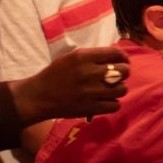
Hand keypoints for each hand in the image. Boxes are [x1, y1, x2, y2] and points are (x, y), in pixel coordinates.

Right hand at [12, 46, 129, 124]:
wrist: (38, 97)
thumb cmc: (55, 75)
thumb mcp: (71, 58)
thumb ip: (93, 56)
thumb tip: (117, 57)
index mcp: (83, 57)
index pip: (116, 53)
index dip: (124, 58)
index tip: (123, 62)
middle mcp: (90, 73)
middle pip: (124, 71)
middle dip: (123, 73)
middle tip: (116, 77)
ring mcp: (91, 92)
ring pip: (122, 89)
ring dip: (118, 89)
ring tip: (109, 90)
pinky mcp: (91, 108)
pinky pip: (115, 105)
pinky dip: (112, 103)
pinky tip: (104, 101)